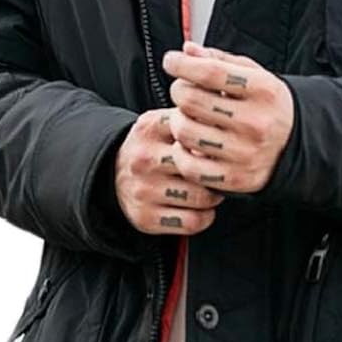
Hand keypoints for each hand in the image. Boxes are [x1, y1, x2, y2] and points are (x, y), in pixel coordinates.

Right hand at [114, 107, 225, 234]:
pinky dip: (204, 217)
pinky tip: (200, 209)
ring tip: (211, 190)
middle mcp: (144, 159)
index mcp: (150, 128)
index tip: (223, 145)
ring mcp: (144, 190)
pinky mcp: (146, 218)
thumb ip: (192, 119)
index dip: (215, 140)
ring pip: (201, 197)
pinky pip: (192, 222)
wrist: (111, 175)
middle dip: (218, 171)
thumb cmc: (151, 148)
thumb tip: (230, 125)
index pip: (195, 130)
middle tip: (223, 172)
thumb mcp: (163, 124)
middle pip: (201, 166)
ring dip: (214, 196)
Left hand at [162, 40, 294, 193]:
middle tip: (182, 91)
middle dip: (179, 91)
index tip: (170, 61)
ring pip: (185, 132)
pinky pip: (190, 166)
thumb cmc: (267, 106)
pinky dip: (181, 153)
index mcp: (264, 91)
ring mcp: (245, 153)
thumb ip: (220, 61)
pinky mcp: (235, 178)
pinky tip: (188, 144)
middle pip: (192, 101)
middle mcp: (256, 122)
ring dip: (177, 121)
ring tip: (186, 117)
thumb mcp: (254, 76)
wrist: (295, 146)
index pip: (211, 72)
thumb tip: (186, 50)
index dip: (183, 64)